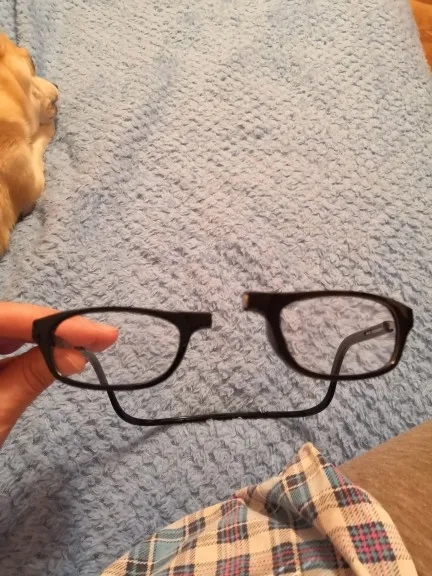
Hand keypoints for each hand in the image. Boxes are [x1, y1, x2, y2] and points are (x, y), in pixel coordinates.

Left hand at [0, 302, 117, 446]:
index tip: (100, 334)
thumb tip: (78, 354)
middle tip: (100, 337)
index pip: (8, 317)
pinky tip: (50, 350)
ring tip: (84, 342)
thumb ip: (33, 375)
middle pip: (7, 318)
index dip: (56, 321)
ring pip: (4, 328)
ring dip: (43, 334)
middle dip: (54, 325)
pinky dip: (24, 347)